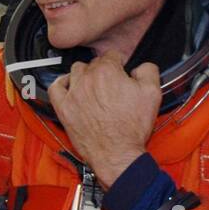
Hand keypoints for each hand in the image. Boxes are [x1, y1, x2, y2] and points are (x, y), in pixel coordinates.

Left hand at [48, 56, 160, 186]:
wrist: (117, 153)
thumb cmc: (132, 128)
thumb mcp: (153, 93)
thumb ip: (147, 70)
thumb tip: (139, 66)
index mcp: (107, 72)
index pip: (111, 56)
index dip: (118, 63)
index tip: (121, 72)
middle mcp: (87, 79)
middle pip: (93, 63)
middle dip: (103, 70)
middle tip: (111, 84)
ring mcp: (73, 94)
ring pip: (75, 72)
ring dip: (84, 75)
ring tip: (93, 85)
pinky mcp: (63, 108)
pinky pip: (55, 87)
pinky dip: (61, 84)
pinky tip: (70, 87)